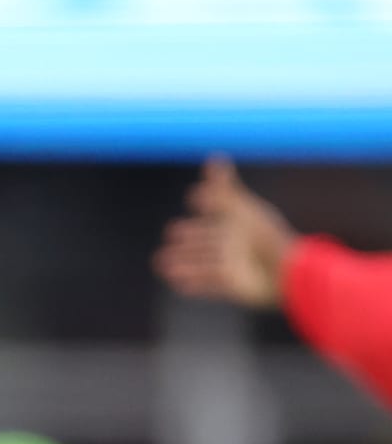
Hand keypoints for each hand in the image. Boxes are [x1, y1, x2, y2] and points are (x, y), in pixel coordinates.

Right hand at [153, 155, 297, 310]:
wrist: (285, 272)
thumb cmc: (266, 237)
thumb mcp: (241, 210)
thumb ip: (223, 189)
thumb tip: (214, 157)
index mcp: (237, 226)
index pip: (216, 216)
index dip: (206, 206)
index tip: (196, 198)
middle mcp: (234, 246)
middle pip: (205, 242)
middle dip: (187, 240)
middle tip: (171, 234)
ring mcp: (231, 267)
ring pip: (201, 264)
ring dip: (182, 263)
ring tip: (160, 263)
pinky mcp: (230, 287)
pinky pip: (207, 285)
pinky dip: (192, 283)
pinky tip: (177, 283)